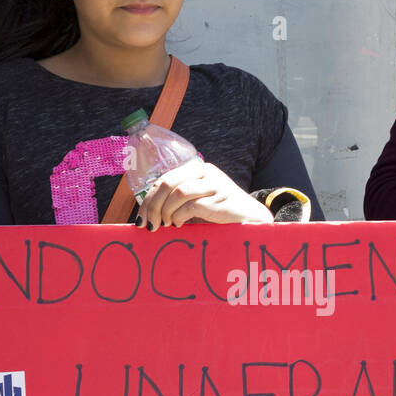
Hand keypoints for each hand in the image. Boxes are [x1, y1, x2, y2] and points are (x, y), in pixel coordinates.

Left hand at [136, 158, 272, 226]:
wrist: (253, 222)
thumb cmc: (220, 216)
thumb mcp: (196, 205)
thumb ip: (176, 204)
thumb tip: (147, 216)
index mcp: (197, 170)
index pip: (164, 179)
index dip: (148, 199)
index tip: (141, 220)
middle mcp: (205, 172)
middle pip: (168, 183)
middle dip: (153, 206)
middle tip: (149, 225)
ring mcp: (215, 183)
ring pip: (178, 192)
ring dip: (165, 212)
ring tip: (166, 226)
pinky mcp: (221, 198)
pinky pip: (191, 205)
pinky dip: (179, 217)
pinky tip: (180, 225)